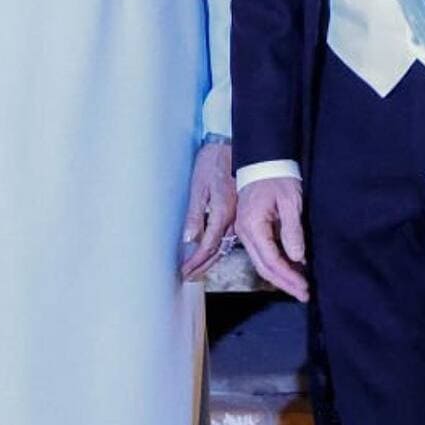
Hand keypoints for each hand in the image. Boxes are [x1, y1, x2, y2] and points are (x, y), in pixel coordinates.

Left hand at [181, 140, 235, 281]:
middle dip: (202, 266)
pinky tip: (213, 251)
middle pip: (218, 250)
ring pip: (226, 245)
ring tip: (197, 269)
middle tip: (189, 276)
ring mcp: (238, 216)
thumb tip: (188, 238)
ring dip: (211, 260)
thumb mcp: (198, 186)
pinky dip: (220, 247)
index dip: (195, 262)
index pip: (207, 246)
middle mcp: (233, 218)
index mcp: (222, 212)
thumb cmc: (212, 163)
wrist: (229, 148)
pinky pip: (230, 236)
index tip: (185, 272)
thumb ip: (195, 215)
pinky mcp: (239, 212)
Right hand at [235, 176, 307, 302]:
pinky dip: (276, 264)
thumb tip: (297, 258)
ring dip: (281, 276)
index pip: (271, 260)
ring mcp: (244, 231)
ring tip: (300, 286)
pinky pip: (262, 252)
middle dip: (285, 283)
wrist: (263, 158)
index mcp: (253, 226)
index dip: (288, 277)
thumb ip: (292, 231)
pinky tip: (292, 268)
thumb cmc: (277, 176)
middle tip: (304, 294)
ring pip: (261, 262)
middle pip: (264, 267)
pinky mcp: (250, 228)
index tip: (305, 287)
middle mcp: (244, 232)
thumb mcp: (290, 202)